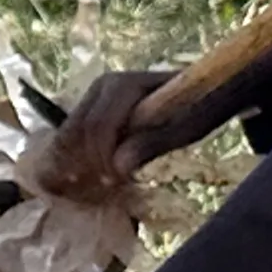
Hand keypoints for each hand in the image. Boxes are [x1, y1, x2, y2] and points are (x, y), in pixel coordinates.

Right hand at [43, 68, 185, 197]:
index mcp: (124, 85)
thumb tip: (119, 167)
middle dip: (88, 160)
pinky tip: (79, 174)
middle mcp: (103, 84)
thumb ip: (152, 144)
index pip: (99, 125)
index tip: (116, 182)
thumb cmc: (198, 109)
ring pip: (70, 130)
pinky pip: (72, 131)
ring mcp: (94, 93)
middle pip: (80, 128)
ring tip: (87, 184)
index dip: (103, 156)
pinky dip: (74, 153)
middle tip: (105, 187)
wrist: (201, 90)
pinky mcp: (91, 104)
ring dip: (74, 159)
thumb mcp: (185, 129)